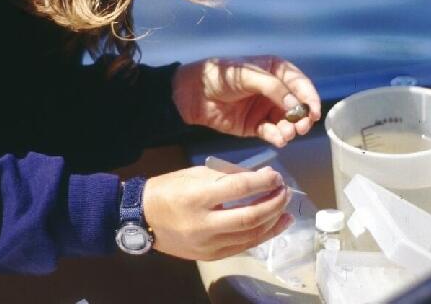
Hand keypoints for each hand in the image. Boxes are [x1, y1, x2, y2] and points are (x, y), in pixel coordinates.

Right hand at [142, 165, 292, 260]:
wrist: (143, 218)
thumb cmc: (170, 189)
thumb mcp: (196, 174)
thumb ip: (227, 176)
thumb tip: (259, 177)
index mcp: (198, 197)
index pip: (239, 189)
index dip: (262, 181)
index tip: (276, 175)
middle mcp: (204, 223)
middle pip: (249, 217)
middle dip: (273, 203)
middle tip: (284, 191)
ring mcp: (207, 244)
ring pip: (250, 236)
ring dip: (273, 221)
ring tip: (287, 209)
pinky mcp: (210, 256)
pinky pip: (242, 247)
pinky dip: (261, 235)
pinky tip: (274, 225)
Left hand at [172, 56, 320, 147]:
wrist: (193, 93)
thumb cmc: (221, 75)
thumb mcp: (248, 75)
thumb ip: (273, 88)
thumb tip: (297, 105)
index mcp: (275, 70)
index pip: (300, 84)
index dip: (309, 97)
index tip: (314, 112)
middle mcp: (275, 90)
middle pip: (297, 105)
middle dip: (302, 117)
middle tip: (301, 127)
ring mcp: (265, 109)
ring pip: (287, 121)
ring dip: (290, 128)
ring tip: (287, 133)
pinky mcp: (255, 126)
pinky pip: (272, 132)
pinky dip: (277, 137)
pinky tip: (278, 139)